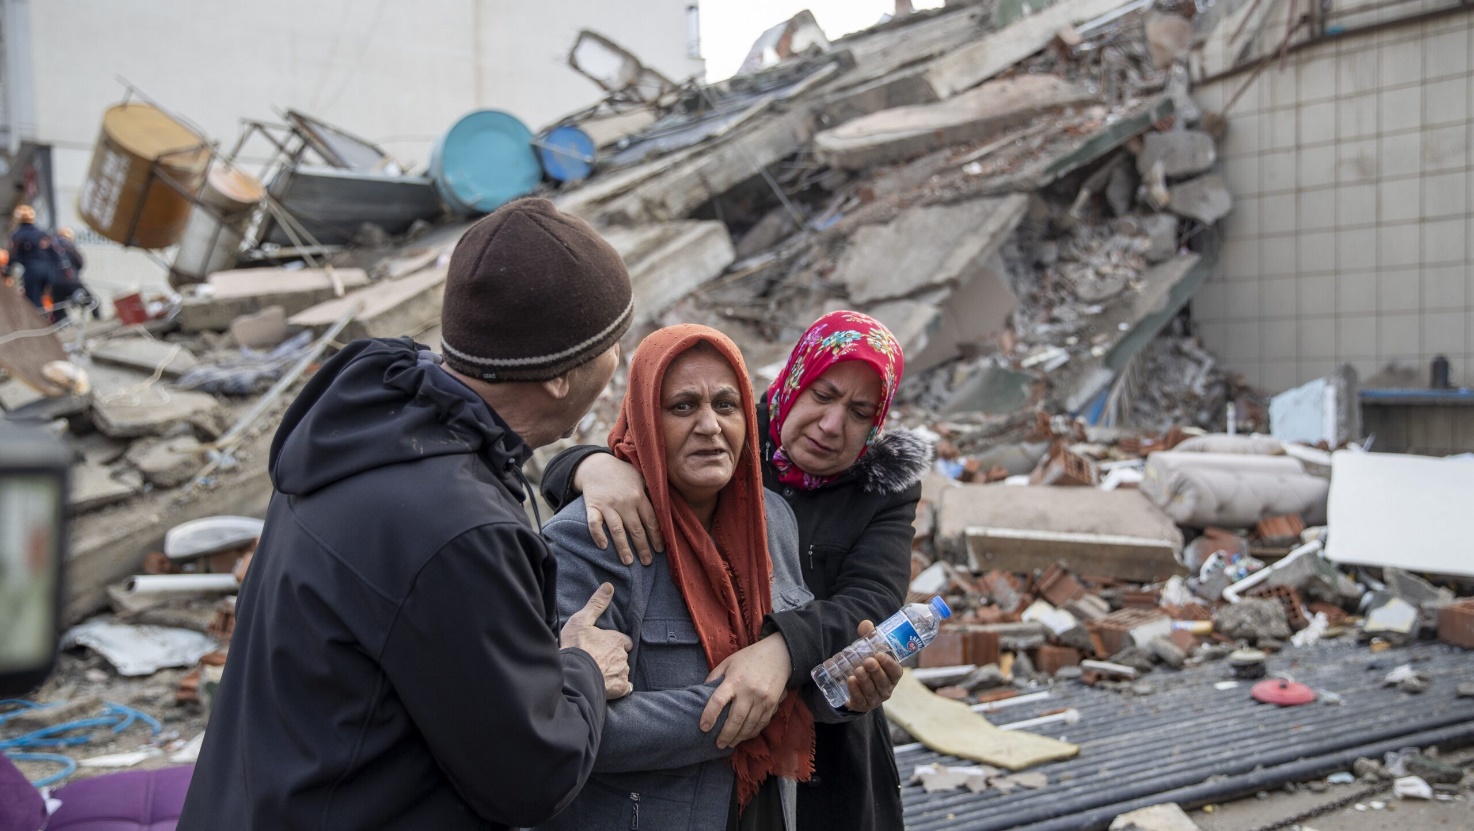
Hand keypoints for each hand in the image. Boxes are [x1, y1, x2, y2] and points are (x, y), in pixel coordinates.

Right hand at [559, 583, 632, 699]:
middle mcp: (623, 656)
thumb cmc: (576, 647)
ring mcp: (622, 673)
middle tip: (598, 659)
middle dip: (614, 657)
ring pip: (623, 671)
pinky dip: (618, 687)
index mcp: (617, 640)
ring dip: (615, 671)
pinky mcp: (620, 689)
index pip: (624, 640)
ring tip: (599, 673)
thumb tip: (609, 586)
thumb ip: (596, 604)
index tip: (605, 645)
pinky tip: (609, 686)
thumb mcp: (582, 620)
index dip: (616, 642)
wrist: (573, 675)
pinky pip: (625, 687)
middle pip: (623, 656)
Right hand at [575, 454, 662, 565]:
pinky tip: (603, 546)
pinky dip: (598, 535)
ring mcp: (608, 505)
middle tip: (647, 562)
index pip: (651, 520)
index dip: (656, 537)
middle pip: (636, 529)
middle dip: (643, 547)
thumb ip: (652, 491)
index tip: (660, 551)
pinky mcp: (592, 506)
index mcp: (639, 496)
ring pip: (617, 530)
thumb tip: (668, 508)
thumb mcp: (640, 476)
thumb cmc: (622, 473)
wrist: (596, 465)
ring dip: (623, 547)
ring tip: (628, 562)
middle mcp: (625, 502)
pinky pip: (594, 523)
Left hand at [701, 634, 791, 748]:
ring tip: (730, 744)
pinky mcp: (772, 704)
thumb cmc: (749, 658)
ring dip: (738, 737)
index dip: (709, 716)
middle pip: (735, 719)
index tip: (703, 727)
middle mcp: (748, 691)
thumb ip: (714, 677)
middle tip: (718, 745)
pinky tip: (744, 736)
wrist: (778, 655)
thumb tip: (702, 693)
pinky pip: (761, 723)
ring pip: (749, 725)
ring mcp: (762, 699)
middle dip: (725, 735)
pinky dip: (752, 732)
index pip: (718, 701)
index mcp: (734, 680)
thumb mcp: (728, 662)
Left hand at [840, 621, 903, 712]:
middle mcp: (886, 688)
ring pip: (871, 690)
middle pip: (883, 682)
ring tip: (857, 670)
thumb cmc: (867, 667)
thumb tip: (866, 624)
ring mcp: (874, 699)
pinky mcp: (862, 705)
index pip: (896, 672)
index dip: (890, 664)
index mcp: (891, 676)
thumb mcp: (868, 652)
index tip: (880, 655)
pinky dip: (855, 690)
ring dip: (865, 680)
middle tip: (868, 661)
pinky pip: (860, 699)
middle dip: (876, 671)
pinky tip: (851, 681)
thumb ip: (868, 638)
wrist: (854, 689)